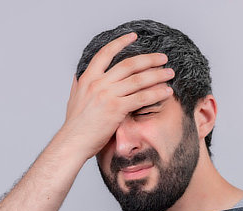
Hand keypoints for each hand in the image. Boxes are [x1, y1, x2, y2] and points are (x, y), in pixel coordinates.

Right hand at [59, 32, 175, 161]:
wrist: (73, 142)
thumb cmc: (75, 125)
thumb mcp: (73, 100)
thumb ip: (78, 86)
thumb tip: (78, 76)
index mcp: (88, 78)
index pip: (105, 53)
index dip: (120, 42)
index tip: (133, 36)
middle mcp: (98, 83)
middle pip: (128, 64)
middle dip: (149, 59)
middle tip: (163, 58)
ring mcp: (108, 95)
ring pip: (138, 79)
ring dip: (157, 75)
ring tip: (170, 73)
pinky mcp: (117, 109)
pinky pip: (141, 98)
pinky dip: (156, 93)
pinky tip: (166, 92)